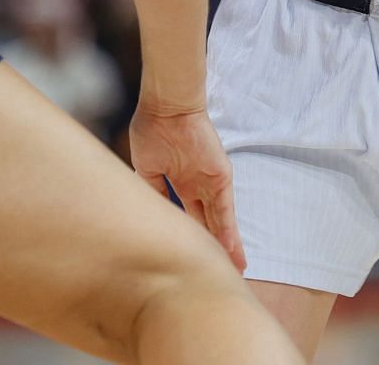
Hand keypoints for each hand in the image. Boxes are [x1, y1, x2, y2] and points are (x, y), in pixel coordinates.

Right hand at [129, 101, 246, 271]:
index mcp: (176, 181)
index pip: (186, 215)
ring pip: (218, 221)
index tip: (186, 257)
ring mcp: (209, 183)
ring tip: (233, 270)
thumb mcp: (145, 168)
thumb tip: (153, 216)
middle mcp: (195, 184)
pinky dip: (229, 232)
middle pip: (205, 222)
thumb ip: (152, 191)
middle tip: (217, 271)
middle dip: (210, 246)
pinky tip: (233, 252)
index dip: (188, 236)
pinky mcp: (220, 179)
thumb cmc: (152, 130)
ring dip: (225, 246)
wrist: (167, 108)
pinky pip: (225, 211)